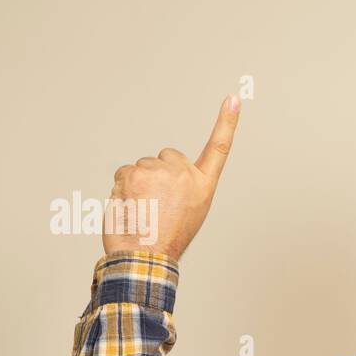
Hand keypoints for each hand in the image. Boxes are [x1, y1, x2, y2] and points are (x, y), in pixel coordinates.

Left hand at [102, 95, 240, 258]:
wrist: (147, 256)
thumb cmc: (167, 240)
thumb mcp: (189, 213)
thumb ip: (183, 188)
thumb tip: (161, 179)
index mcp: (203, 185)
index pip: (219, 148)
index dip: (226, 122)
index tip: (233, 100)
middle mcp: (185, 174)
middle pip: (166, 158)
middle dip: (158, 174)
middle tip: (156, 204)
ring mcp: (159, 171)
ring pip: (142, 167)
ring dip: (138, 184)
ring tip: (142, 210)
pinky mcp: (134, 172)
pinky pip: (123, 172)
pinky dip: (122, 188)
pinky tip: (130, 207)